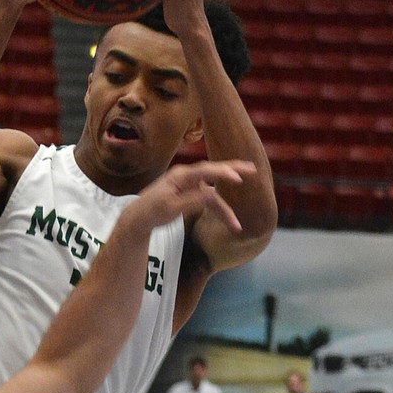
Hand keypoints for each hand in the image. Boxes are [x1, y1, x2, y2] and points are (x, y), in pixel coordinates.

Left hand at [125, 159, 255, 237]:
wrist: (140, 216)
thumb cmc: (153, 211)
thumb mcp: (171, 208)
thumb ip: (192, 201)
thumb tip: (212, 196)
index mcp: (180, 176)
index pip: (205, 171)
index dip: (222, 173)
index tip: (237, 179)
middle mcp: (187, 177)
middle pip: (214, 172)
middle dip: (234, 171)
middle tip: (253, 169)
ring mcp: (190, 185)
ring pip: (214, 191)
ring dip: (226, 206)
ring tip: (237, 223)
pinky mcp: (192, 194)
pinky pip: (209, 199)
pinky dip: (219, 208)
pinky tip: (228, 219)